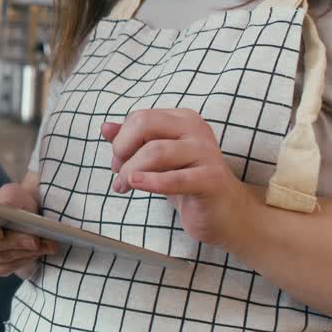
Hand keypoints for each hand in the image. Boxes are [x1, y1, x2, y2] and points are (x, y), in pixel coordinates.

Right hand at [0, 183, 56, 277]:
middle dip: (9, 244)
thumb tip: (7, 215)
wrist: (17, 212)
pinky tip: (33, 254)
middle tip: (33, 240)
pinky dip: (18, 262)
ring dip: (18, 254)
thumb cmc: (10, 201)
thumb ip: (7, 201)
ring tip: (40, 246)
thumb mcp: (10, 194)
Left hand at [103, 108, 260, 247]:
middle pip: (144, 124)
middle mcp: (196, 129)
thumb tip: (105, 127)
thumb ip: (131, 141)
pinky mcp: (212, 179)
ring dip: (131, 171)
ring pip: (155, 151)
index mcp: (182, 119)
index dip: (121, 140)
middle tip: (119, 171)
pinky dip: (151, 181)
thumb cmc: (187, 181)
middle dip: (122, 148)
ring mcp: (206, 153)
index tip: (118, 162)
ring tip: (124, 186)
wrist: (226, 214)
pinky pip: (176, 178)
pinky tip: (135, 184)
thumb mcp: (155, 159)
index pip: (139, 117)